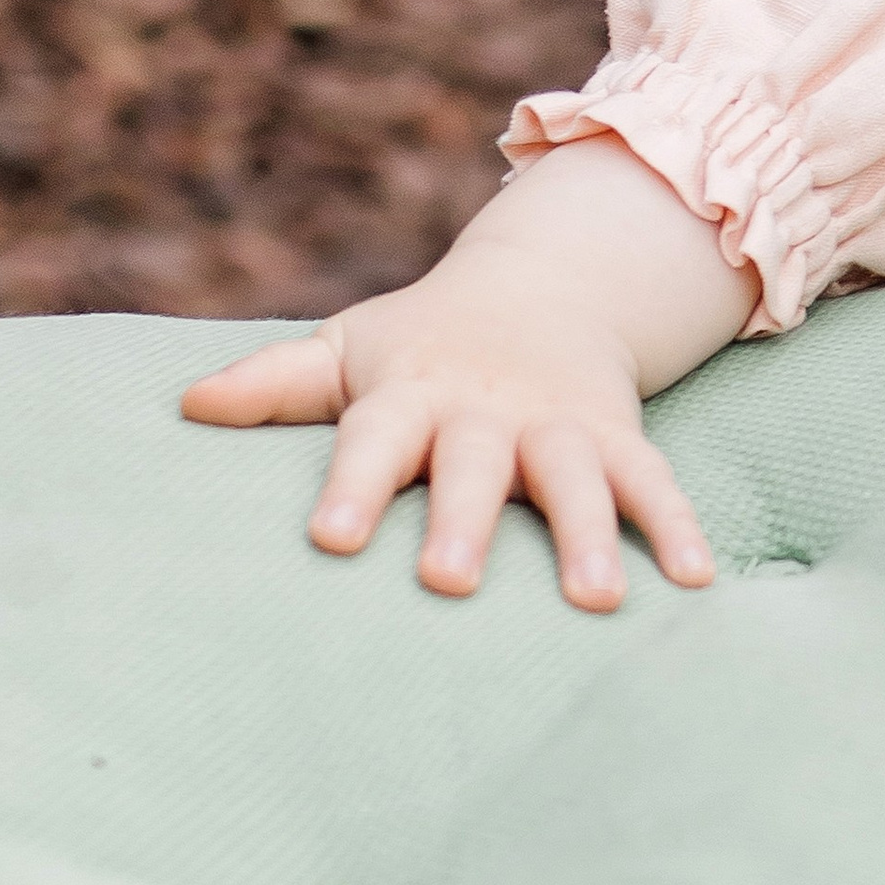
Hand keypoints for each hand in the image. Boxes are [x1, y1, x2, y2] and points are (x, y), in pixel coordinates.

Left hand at [182, 135, 758, 609]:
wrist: (544, 285)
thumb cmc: (420, 344)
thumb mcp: (349, 349)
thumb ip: (275, 385)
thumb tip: (185, 406)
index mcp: (411, 393)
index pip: (371, 437)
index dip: (351, 485)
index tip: (327, 539)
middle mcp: (486, 409)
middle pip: (474, 462)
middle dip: (465, 516)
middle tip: (449, 579)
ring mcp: (557, 423)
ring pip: (575, 475)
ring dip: (590, 533)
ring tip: (596, 599)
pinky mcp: (616, 436)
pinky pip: (652, 479)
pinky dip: (678, 524)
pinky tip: (698, 579)